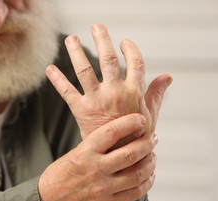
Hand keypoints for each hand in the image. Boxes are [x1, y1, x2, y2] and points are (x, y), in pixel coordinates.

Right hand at [38, 114, 157, 200]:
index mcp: (85, 152)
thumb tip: (121, 135)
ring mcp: (103, 187)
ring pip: (137, 173)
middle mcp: (95, 168)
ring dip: (150, 163)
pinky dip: (146, 182)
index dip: (130, 123)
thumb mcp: (75, 153)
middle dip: (147, 144)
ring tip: (152, 156)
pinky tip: (149, 176)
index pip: (112, 132)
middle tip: (153, 138)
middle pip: (130, 153)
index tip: (141, 120)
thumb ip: (97, 146)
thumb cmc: (61, 174)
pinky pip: (135, 192)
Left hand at [46, 24, 171, 139]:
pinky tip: (49, 68)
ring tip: (70, 39)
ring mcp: (96, 100)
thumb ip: (156, 93)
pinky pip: (66, 91)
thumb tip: (168, 76)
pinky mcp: (81, 109)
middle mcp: (114, 92)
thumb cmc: (135, 136)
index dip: (131, 50)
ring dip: (76, 52)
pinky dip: (57, 79)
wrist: (117, 157)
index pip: (136, 63)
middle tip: (96, 26)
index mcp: (133, 92)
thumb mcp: (150, 114)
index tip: (124, 42)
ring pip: (85, 70)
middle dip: (102, 41)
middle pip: (108, 60)